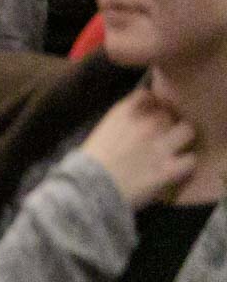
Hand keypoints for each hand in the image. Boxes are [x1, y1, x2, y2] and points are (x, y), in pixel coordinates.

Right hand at [80, 87, 196, 208]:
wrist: (92, 187)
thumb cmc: (90, 162)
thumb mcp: (101, 130)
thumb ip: (121, 121)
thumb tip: (134, 122)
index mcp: (123, 113)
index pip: (148, 95)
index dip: (152, 102)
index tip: (152, 110)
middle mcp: (145, 124)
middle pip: (168, 113)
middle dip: (166, 121)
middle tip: (163, 132)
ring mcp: (160, 146)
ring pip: (186, 131)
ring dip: (182, 137)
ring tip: (176, 147)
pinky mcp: (169, 169)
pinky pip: (190, 159)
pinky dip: (186, 163)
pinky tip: (178, 167)